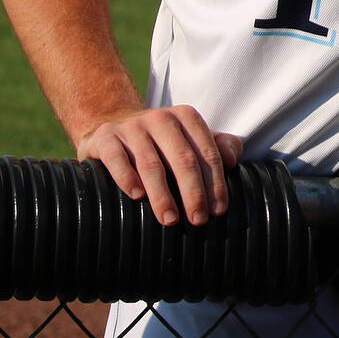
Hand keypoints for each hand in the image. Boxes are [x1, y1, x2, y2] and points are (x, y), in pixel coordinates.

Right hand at [76, 105, 243, 226]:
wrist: (112, 122)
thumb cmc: (161, 140)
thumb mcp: (191, 138)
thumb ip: (218, 146)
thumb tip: (233, 159)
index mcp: (186, 117)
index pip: (206, 152)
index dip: (215, 182)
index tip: (218, 210)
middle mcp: (160, 118)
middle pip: (182, 159)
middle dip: (193, 192)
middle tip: (198, 220)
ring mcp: (131, 127)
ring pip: (151, 163)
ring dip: (162, 195)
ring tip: (171, 220)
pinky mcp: (105, 137)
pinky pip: (117, 158)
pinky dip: (127, 178)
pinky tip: (137, 196)